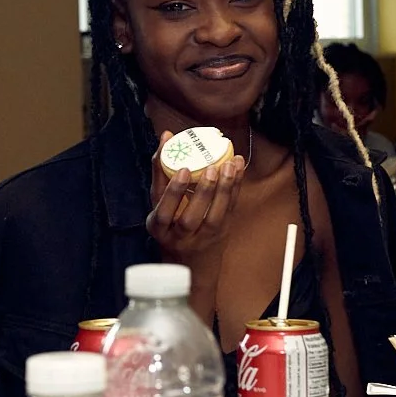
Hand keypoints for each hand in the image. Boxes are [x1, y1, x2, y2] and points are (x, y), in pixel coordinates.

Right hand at [145, 130, 246, 261]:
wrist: (190, 261)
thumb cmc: (171, 223)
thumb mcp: (160, 202)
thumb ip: (161, 172)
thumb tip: (166, 135)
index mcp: (158, 226)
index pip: (162, 210)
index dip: (172, 191)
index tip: (182, 169)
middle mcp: (178, 237)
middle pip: (189, 218)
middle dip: (201, 192)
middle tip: (211, 168)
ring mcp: (202, 238)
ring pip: (213, 217)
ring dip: (223, 191)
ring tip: (228, 166)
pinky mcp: (220, 234)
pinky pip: (229, 211)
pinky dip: (235, 190)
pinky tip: (237, 170)